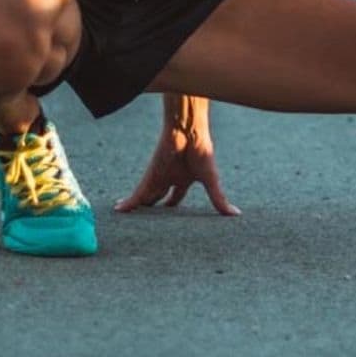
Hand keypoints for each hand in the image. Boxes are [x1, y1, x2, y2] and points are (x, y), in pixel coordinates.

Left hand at [115, 95, 240, 215]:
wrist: (188, 131)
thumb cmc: (201, 151)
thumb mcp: (210, 180)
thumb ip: (218, 198)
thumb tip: (235, 214)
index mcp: (184, 179)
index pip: (176, 197)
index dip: (172, 207)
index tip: (170, 222)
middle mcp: (169, 179)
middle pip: (158, 198)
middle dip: (154, 211)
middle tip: (147, 225)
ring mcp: (158, 178)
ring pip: (146, 199)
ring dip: (139, 210)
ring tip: (130, 223)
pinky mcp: (149, 177)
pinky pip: (137, 195)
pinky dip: (129, 204)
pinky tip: (120, 211)